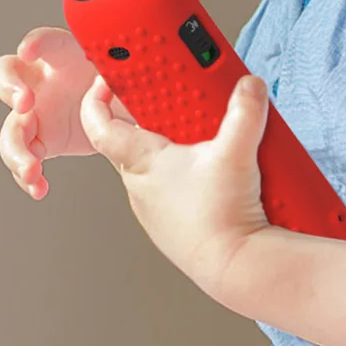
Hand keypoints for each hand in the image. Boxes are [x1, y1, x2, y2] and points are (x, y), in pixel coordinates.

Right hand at [0, 27, 136, 199]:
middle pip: (6, 74)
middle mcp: (44, 80)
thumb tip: (139, 75)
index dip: (35, 42)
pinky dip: (27, 175)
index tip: (29, 51)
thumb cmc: (129, 85)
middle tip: (26, 104)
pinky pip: (24, 157)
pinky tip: (39, 187)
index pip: (47, 40)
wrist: (130, 113)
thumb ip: (129, 76)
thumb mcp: (133, 78)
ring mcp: (38, 111)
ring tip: (31, 168)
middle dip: (10, 87)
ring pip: (10, 125)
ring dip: (14, 148)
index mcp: (67, 57)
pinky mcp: (42, 140)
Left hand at [79, 71, 271, 295]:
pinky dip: (190, 177)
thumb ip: (244, 112)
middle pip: (135, 139)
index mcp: (142, 161)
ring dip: (176, 149)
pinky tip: (217, 177)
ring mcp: (156, 208)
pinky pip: (175, 190)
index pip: (100, 124)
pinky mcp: (175, 225)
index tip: (105, 78)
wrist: (234, 267)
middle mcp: (140, 185)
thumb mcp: (236, 152)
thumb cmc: (221, 217)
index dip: (97, 97)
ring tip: (209, 140)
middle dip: (157, 116)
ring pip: (157, 167)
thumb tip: (248, 86)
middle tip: (178, 100)